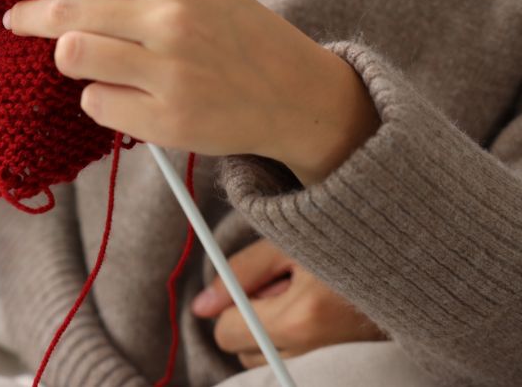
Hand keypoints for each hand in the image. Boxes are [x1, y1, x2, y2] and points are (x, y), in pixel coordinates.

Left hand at [0, 0, 379, 182]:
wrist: (294, 91)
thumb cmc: (233, 32)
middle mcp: (168, 19)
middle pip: (63, 13)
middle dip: (25, 15)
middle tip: (13, 18)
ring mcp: (168, 72)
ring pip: (72, 57)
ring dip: (69, 58)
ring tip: (90, 58)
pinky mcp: (168, 120)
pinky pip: (96, 103)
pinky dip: (99, 98)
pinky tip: (127, 93)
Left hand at [191, 239, 385, 368]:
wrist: (411, 260)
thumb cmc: (346, 241)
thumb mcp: (287, 243)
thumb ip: (239, 272)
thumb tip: (200, 307)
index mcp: (301, 317)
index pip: (228, 332)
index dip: (232, 306)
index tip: (257, 285)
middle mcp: (317, 351)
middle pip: (244, 353)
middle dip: (251, 322)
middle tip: (286, 289)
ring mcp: (334, 365)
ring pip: (268, 363)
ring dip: (274, 337)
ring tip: (307, 302)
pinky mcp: (347, 370)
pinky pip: (294, 367)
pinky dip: (295, 347)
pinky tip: (316, 320)